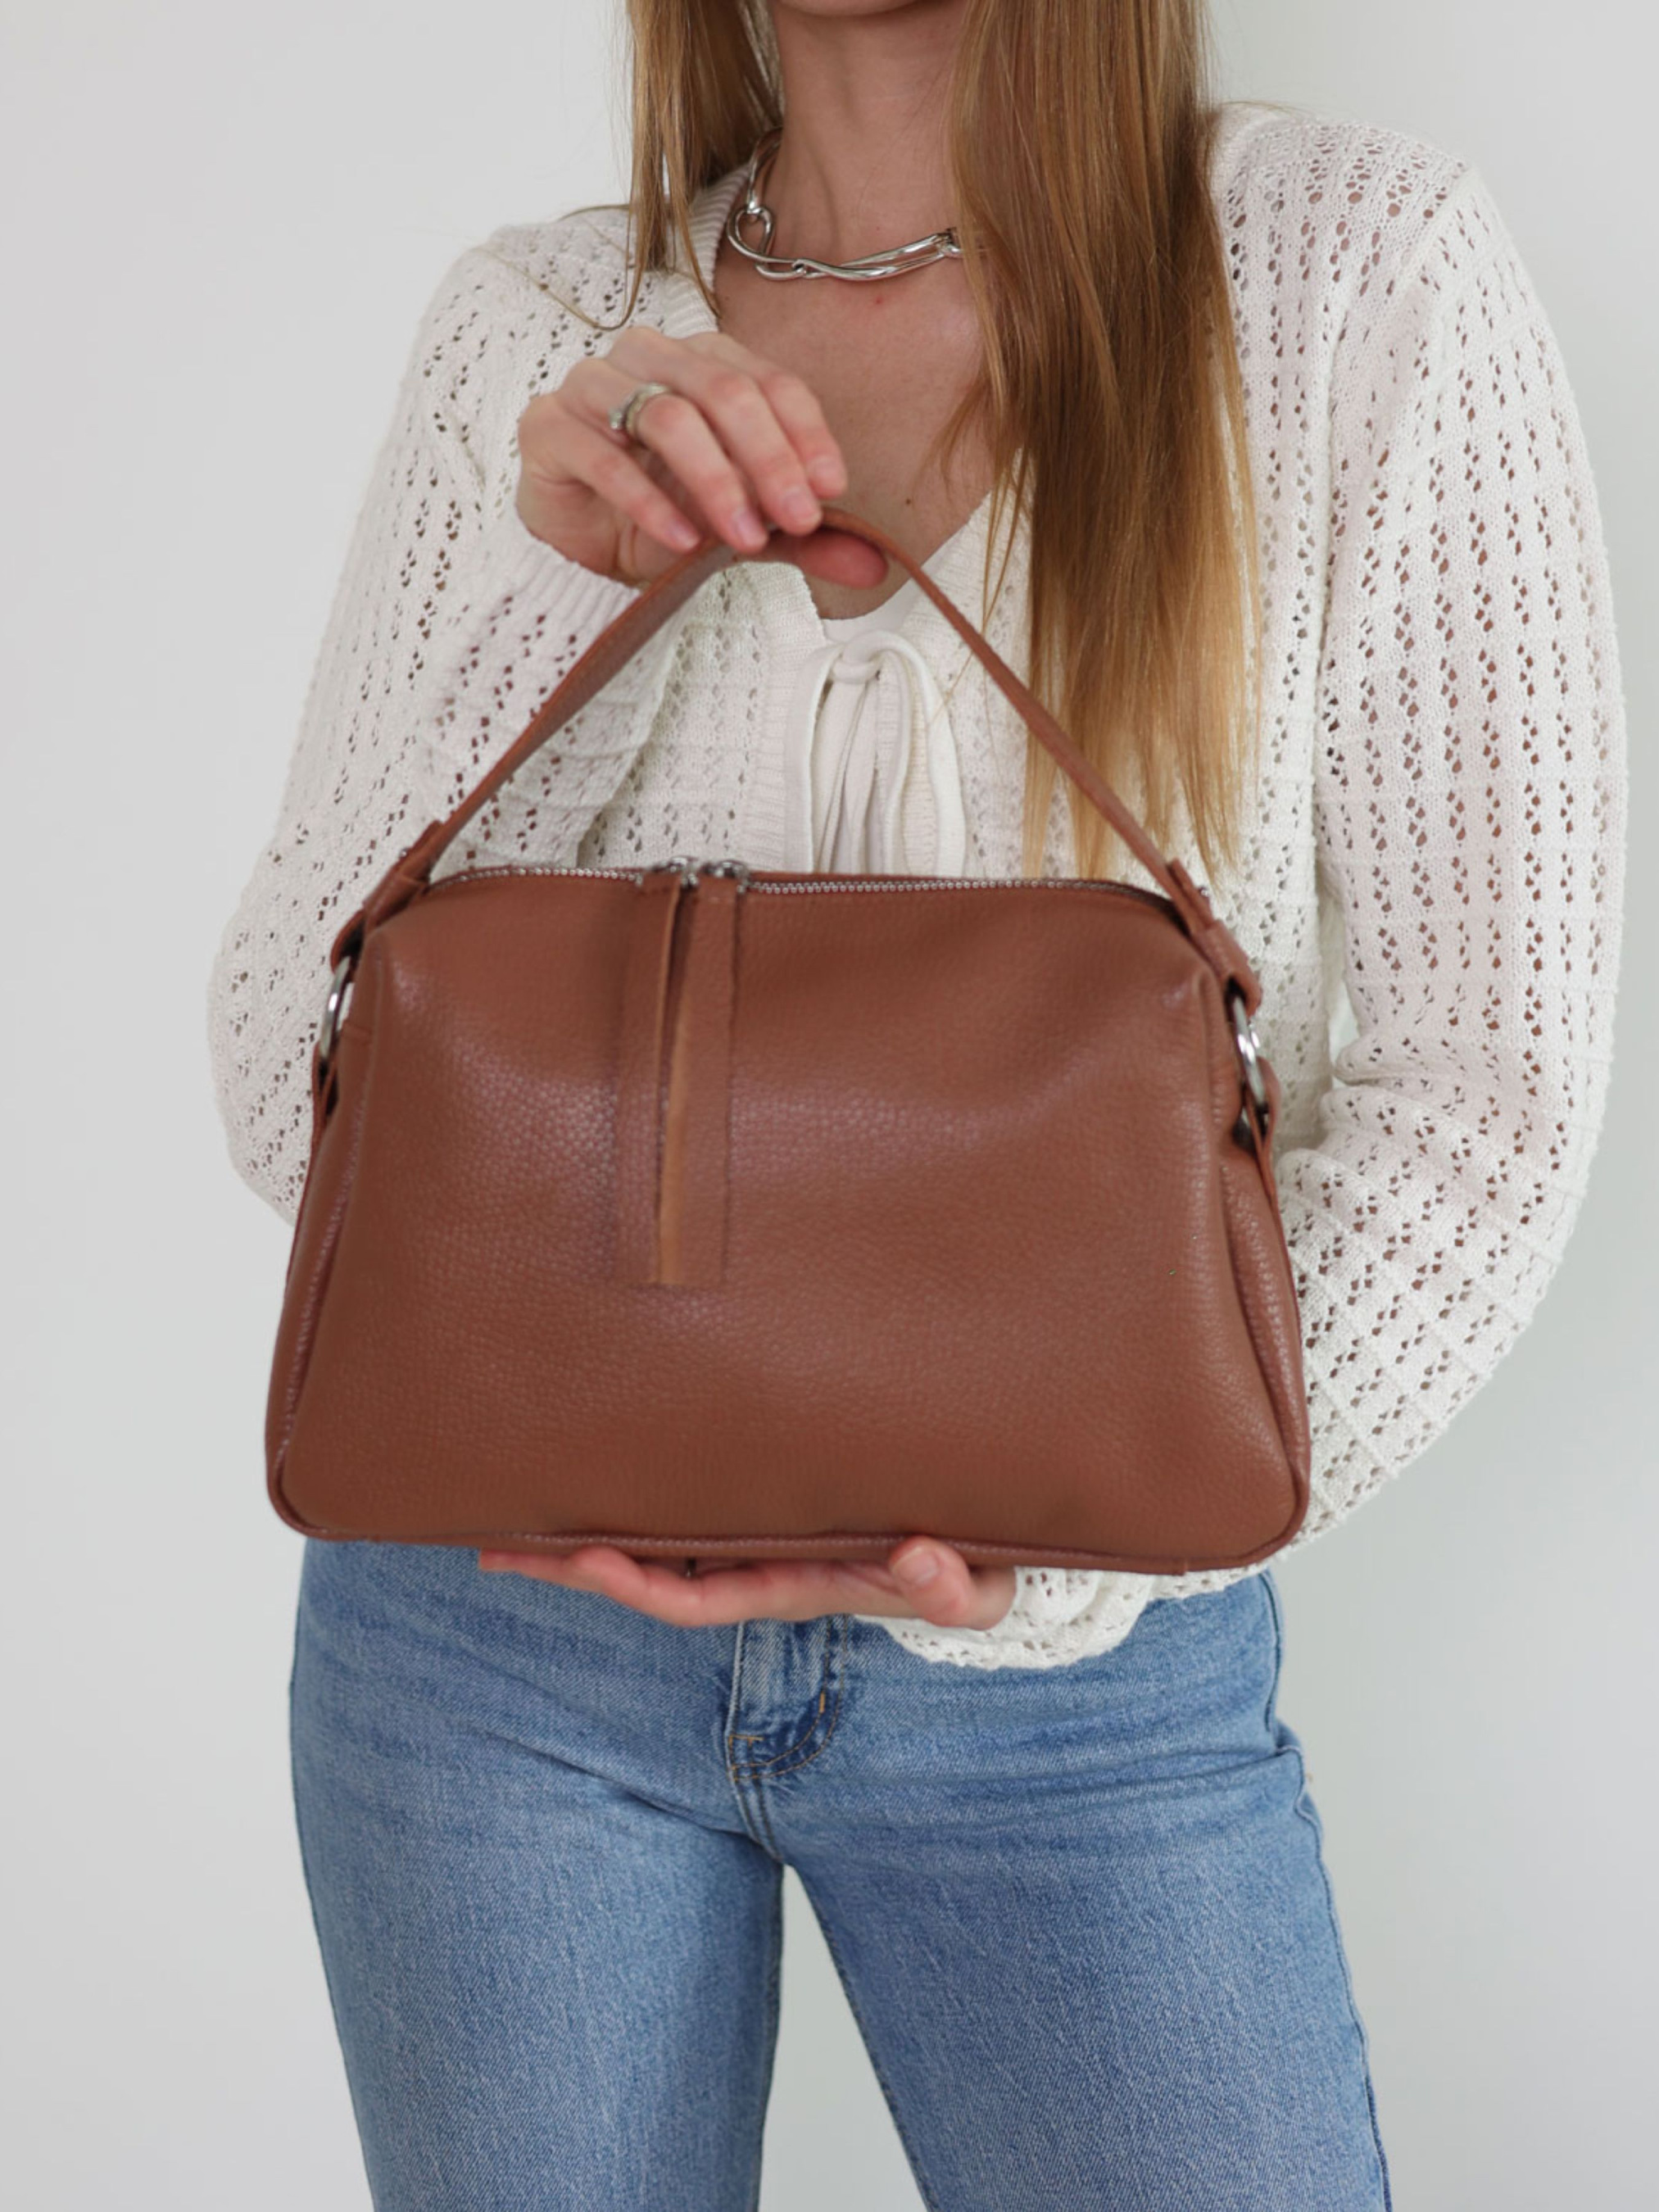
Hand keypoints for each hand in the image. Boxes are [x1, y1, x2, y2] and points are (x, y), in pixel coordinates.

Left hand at [477, 1537, 1018, 1631]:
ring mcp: (752, 1532)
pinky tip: (589, 1453)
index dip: (638, 1585)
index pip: (698, 1595)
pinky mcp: (757, 1494)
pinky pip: (681, 1497)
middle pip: (648, 1570)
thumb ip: (951, 1584)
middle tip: (496, 1536)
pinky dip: (631, 1485)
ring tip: (511, 1496)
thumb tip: (920, 1564)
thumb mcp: (976, 1584)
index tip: (584, 1561)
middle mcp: (757, 1562)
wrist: (976, 1541)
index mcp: (793, 1582)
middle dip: (575, 1559)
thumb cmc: (972, 1563)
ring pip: (653, 1534)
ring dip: (586, 1523)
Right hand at [513, 325, 890, 589]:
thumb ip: (805, 539)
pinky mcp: (548, 427)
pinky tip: (681, 541)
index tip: (831, 490)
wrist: (582, 550)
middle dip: (768, 458)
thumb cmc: (665, 517)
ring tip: (742, 536)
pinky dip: (648, 501)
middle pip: (723, 391)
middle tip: (798, 518)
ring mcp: (593, 386)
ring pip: (667, 414)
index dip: (805, 432)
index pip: (768, 381)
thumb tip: (876, 565)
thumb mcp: (748, 528)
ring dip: (715, 480)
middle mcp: (651, 359)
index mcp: (705, 364)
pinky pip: (603, 457)